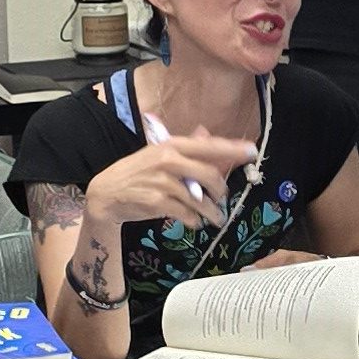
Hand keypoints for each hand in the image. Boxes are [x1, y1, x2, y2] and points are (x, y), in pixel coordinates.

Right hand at [85, 132, 258, 233]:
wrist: (106, 194)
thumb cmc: (136, 174)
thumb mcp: (158, 155)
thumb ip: (186, 148)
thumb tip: (209, 136)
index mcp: (171, 145)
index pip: (208, 146)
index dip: (232, 149)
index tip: (251, 151)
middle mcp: (168, 161)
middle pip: (210, 174)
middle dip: (221, 191)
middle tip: (222, 200)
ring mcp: (162, 182)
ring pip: (200, 199)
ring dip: (211, 212)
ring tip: (214, 218)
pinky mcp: (157, 202)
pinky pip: (186, 213)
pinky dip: (194, 220)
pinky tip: (194, 222)